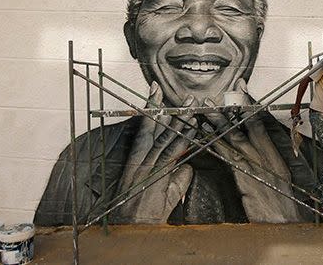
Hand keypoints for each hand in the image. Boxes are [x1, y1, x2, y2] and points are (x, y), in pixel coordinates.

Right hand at [115, 82, 196, 223]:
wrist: (131, 229)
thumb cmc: (142, 215)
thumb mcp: (162, 193)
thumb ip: (177, 177)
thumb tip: (188, 166)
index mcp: (138, 161)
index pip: (147, 129)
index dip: (154, 110)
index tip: (158, 94)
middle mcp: (142, 161)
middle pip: (158, 129)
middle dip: (171, 110)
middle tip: (185, 96)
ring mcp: (148, 167)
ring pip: (166, 138)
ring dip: (180, 120)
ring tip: (190, 105)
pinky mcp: (156, 177)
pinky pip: (170, 154)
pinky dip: (181, 141)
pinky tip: (191, 130)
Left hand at [204, 78, 302, 222]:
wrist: (285, 223)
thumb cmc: (282, 204)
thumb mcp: (280, 178)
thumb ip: (268, 162)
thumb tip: (257, 147)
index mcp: (273, 155)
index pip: (260, 123)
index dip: (249, 104)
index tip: (240, 88)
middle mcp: (265, 158)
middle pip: (244, 129)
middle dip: (228, 111)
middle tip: (214, 98)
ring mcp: (255, 168)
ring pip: (233, 140)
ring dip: (218, 125)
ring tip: (204, 112)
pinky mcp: (245, 179)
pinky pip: (228, 159)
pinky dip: (216, 146)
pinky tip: (205, 138)